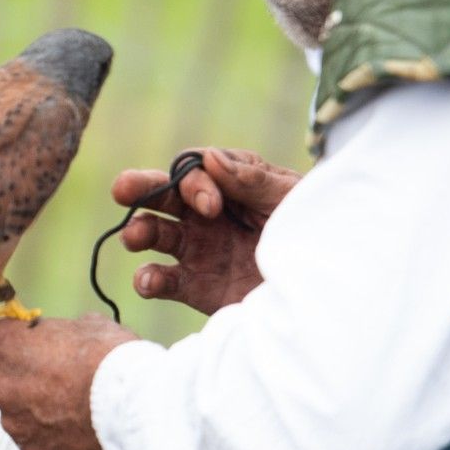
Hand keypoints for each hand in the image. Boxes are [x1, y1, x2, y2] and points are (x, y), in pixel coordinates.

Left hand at [0, 314, 136, 449]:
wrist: (134, 405)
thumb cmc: (111, 357)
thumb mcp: (86, 325)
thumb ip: (57, 331)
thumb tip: (62, 334)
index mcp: (5, 343)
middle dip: (8, 374)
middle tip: (43, 374)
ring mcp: (13, 422)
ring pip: (11, 412)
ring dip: (30, 408)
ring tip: (69, 405)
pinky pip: (32, 441)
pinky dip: (48, 435)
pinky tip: (75, 427)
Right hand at [113, 147, 299, 313]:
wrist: (327, 292)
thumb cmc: (317, 234)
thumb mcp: (291, 200)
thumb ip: (253, 179)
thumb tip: (209, 157)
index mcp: (232, 186)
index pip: (194, 171)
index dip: (193, 184)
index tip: (211, 207)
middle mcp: (209, 216)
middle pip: (163, 196)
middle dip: (140, 188)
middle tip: (122, 189)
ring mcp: (199, 251)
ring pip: (154, 234)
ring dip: (139, 231)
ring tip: (134, 237)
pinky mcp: (197, 287)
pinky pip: (163, 281)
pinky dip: (148, 280)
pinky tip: (147, 281)